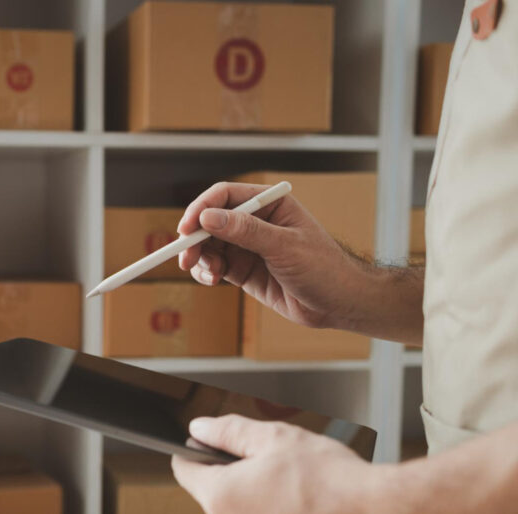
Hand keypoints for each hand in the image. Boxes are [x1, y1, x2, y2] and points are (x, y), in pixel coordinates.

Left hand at [171, 415, 381, 513]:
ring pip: (243, 513)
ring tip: (297, 482)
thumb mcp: (274, 437)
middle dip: (235, 472)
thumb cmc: (331, 482)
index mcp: (220, 499)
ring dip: (259, 495)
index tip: (209, 442)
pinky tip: (307, 503)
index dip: (195, 450)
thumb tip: (200, 428)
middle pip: (215, 492)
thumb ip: (229, 431)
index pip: (184, 470)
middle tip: (272, 458)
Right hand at [176, 182, 369, 329]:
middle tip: (185, 257)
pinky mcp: (243, 270)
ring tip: (206, 273)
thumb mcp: (284, 247)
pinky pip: (215, 266)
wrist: (339, 304)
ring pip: (209, 245)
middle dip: (194, 238)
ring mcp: (248, 247)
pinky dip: (206, 272)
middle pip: (210, 221)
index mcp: (269, 205)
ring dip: (199, 257)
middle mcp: (255, 222)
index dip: (201, 209)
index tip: (186, 229)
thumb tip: (209, 218)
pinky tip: (211, 280)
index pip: (225, 197)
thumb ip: (246, 231)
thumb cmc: (324, 268)